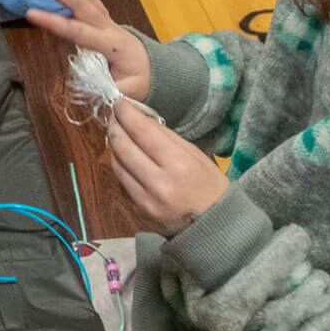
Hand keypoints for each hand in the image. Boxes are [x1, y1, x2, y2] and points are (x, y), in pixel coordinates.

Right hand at [23, 0, 150, 100]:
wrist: (153, 69)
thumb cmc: (139, 80)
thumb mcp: (128, 91)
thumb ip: (106, 90)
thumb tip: (80, 88)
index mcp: (112, 45)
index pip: (79, 31)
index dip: (55, 22)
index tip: (31, 14)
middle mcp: (108, 28)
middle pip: (83, 4)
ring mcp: (106, 21)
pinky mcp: (102, 20)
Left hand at [107, 104, 231, 236]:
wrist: (215, 228)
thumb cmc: (210, 187)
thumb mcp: (197, 156)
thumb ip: (167, 137)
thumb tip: (140, 119)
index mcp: (179, 165)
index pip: (141, 131)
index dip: (126, 113)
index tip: (120, 102)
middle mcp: (159, 183)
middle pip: (123, 146)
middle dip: (115, 126)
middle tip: (114, 115)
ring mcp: (146, 200)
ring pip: (117, 164)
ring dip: (113, 145)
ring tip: (117, 133)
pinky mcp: (138, 211)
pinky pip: (121, 182)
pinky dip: (120, 165)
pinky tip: (124, 157)